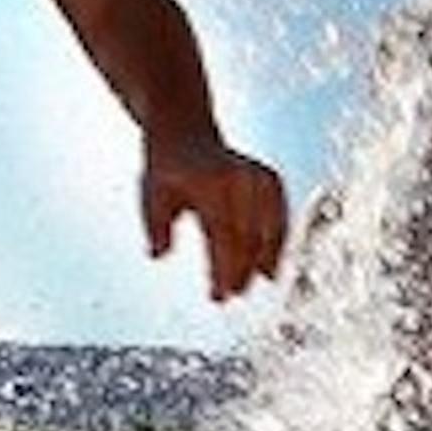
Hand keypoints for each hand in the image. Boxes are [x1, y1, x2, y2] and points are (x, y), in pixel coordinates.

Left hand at [142, 135, 289, 300]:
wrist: (185, 134)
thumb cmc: (166, 172)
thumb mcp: (151, 196)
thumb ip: (155, 226)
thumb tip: (159, 254)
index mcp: (211, 183)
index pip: (223, 234)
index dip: (223, 269)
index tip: (218, 296)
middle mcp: (240, 178)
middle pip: (249, 235)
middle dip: (243, 270)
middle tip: (232, 295)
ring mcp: (258, 176)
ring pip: (270, 227)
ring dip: (265, 258)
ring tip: (259, 283)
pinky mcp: (270, 178)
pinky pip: (280, 216)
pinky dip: (278, 241)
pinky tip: (270, 265)